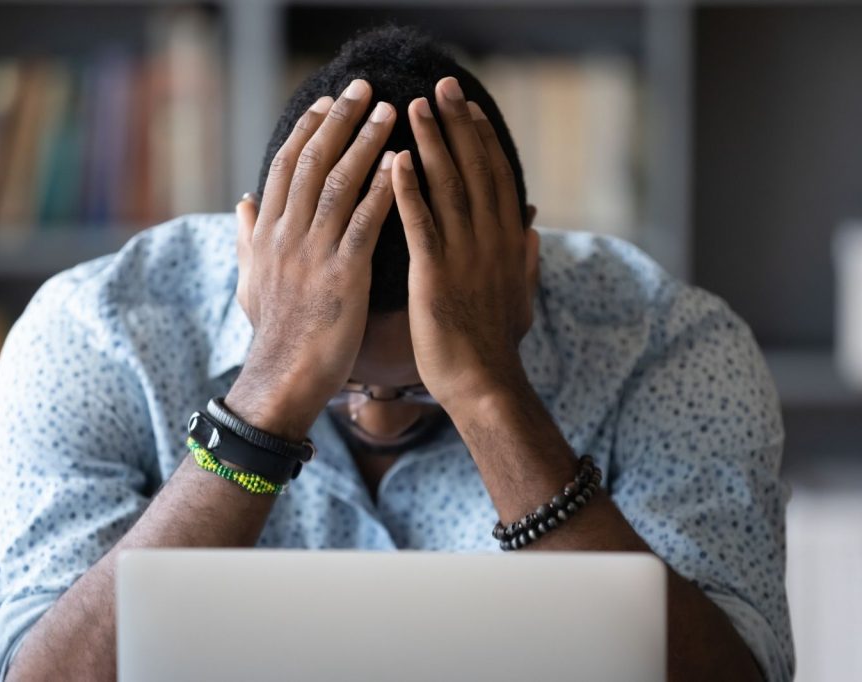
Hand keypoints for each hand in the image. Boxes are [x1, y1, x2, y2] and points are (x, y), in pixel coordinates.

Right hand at [227, 79, 396, 440]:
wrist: (283, 376)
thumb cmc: (273, 331)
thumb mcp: (249, 280)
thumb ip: (246, 237)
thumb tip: (242, 201)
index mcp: (267, 233)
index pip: (285, 166)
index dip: (307, 130)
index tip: (327, 101)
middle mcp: (286, 234)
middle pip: (311, 162)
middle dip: (338, 120)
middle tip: (363, 88)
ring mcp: (313, 253)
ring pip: (338, 184)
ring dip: (365, 143)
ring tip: (390, 112)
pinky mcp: (342, 275)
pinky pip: (364, 223)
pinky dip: (382, 190)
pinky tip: (402, 164)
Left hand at [391, 76, 539, 409]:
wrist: (484, 385)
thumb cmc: (496, 345)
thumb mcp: (521, 297)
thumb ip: (525, 261)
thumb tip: (535, 231)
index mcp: (508, 243)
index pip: (497, 178)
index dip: (482, 139)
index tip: (468, 107)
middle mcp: (491, 240)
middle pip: (475, 169)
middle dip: (457, 125)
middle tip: (440, 86)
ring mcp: (464, 256)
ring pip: (448, 187)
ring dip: (431, 144)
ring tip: (412, 108)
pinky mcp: (435, 275)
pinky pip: (421, 223)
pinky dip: (408, 190)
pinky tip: (394, 162)